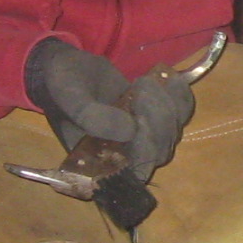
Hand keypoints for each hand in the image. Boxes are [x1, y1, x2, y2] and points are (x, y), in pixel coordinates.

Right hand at [25, 39, 194, 181]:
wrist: (66, 68)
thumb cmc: (62, 88)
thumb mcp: (71, 101)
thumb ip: (93, 118)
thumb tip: (131, 130)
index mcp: (100, 163)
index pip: (134, 174)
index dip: (146, 152)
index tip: (139, 122)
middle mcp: (123, 156)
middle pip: (159, 152)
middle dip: (157, 121)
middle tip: (140, 93)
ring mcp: (140, 137)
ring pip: (172, 132)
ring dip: (166, 105)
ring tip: (143, 84)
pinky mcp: (153, 117)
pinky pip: (179, 114)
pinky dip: (180, 97)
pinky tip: (166, 82)